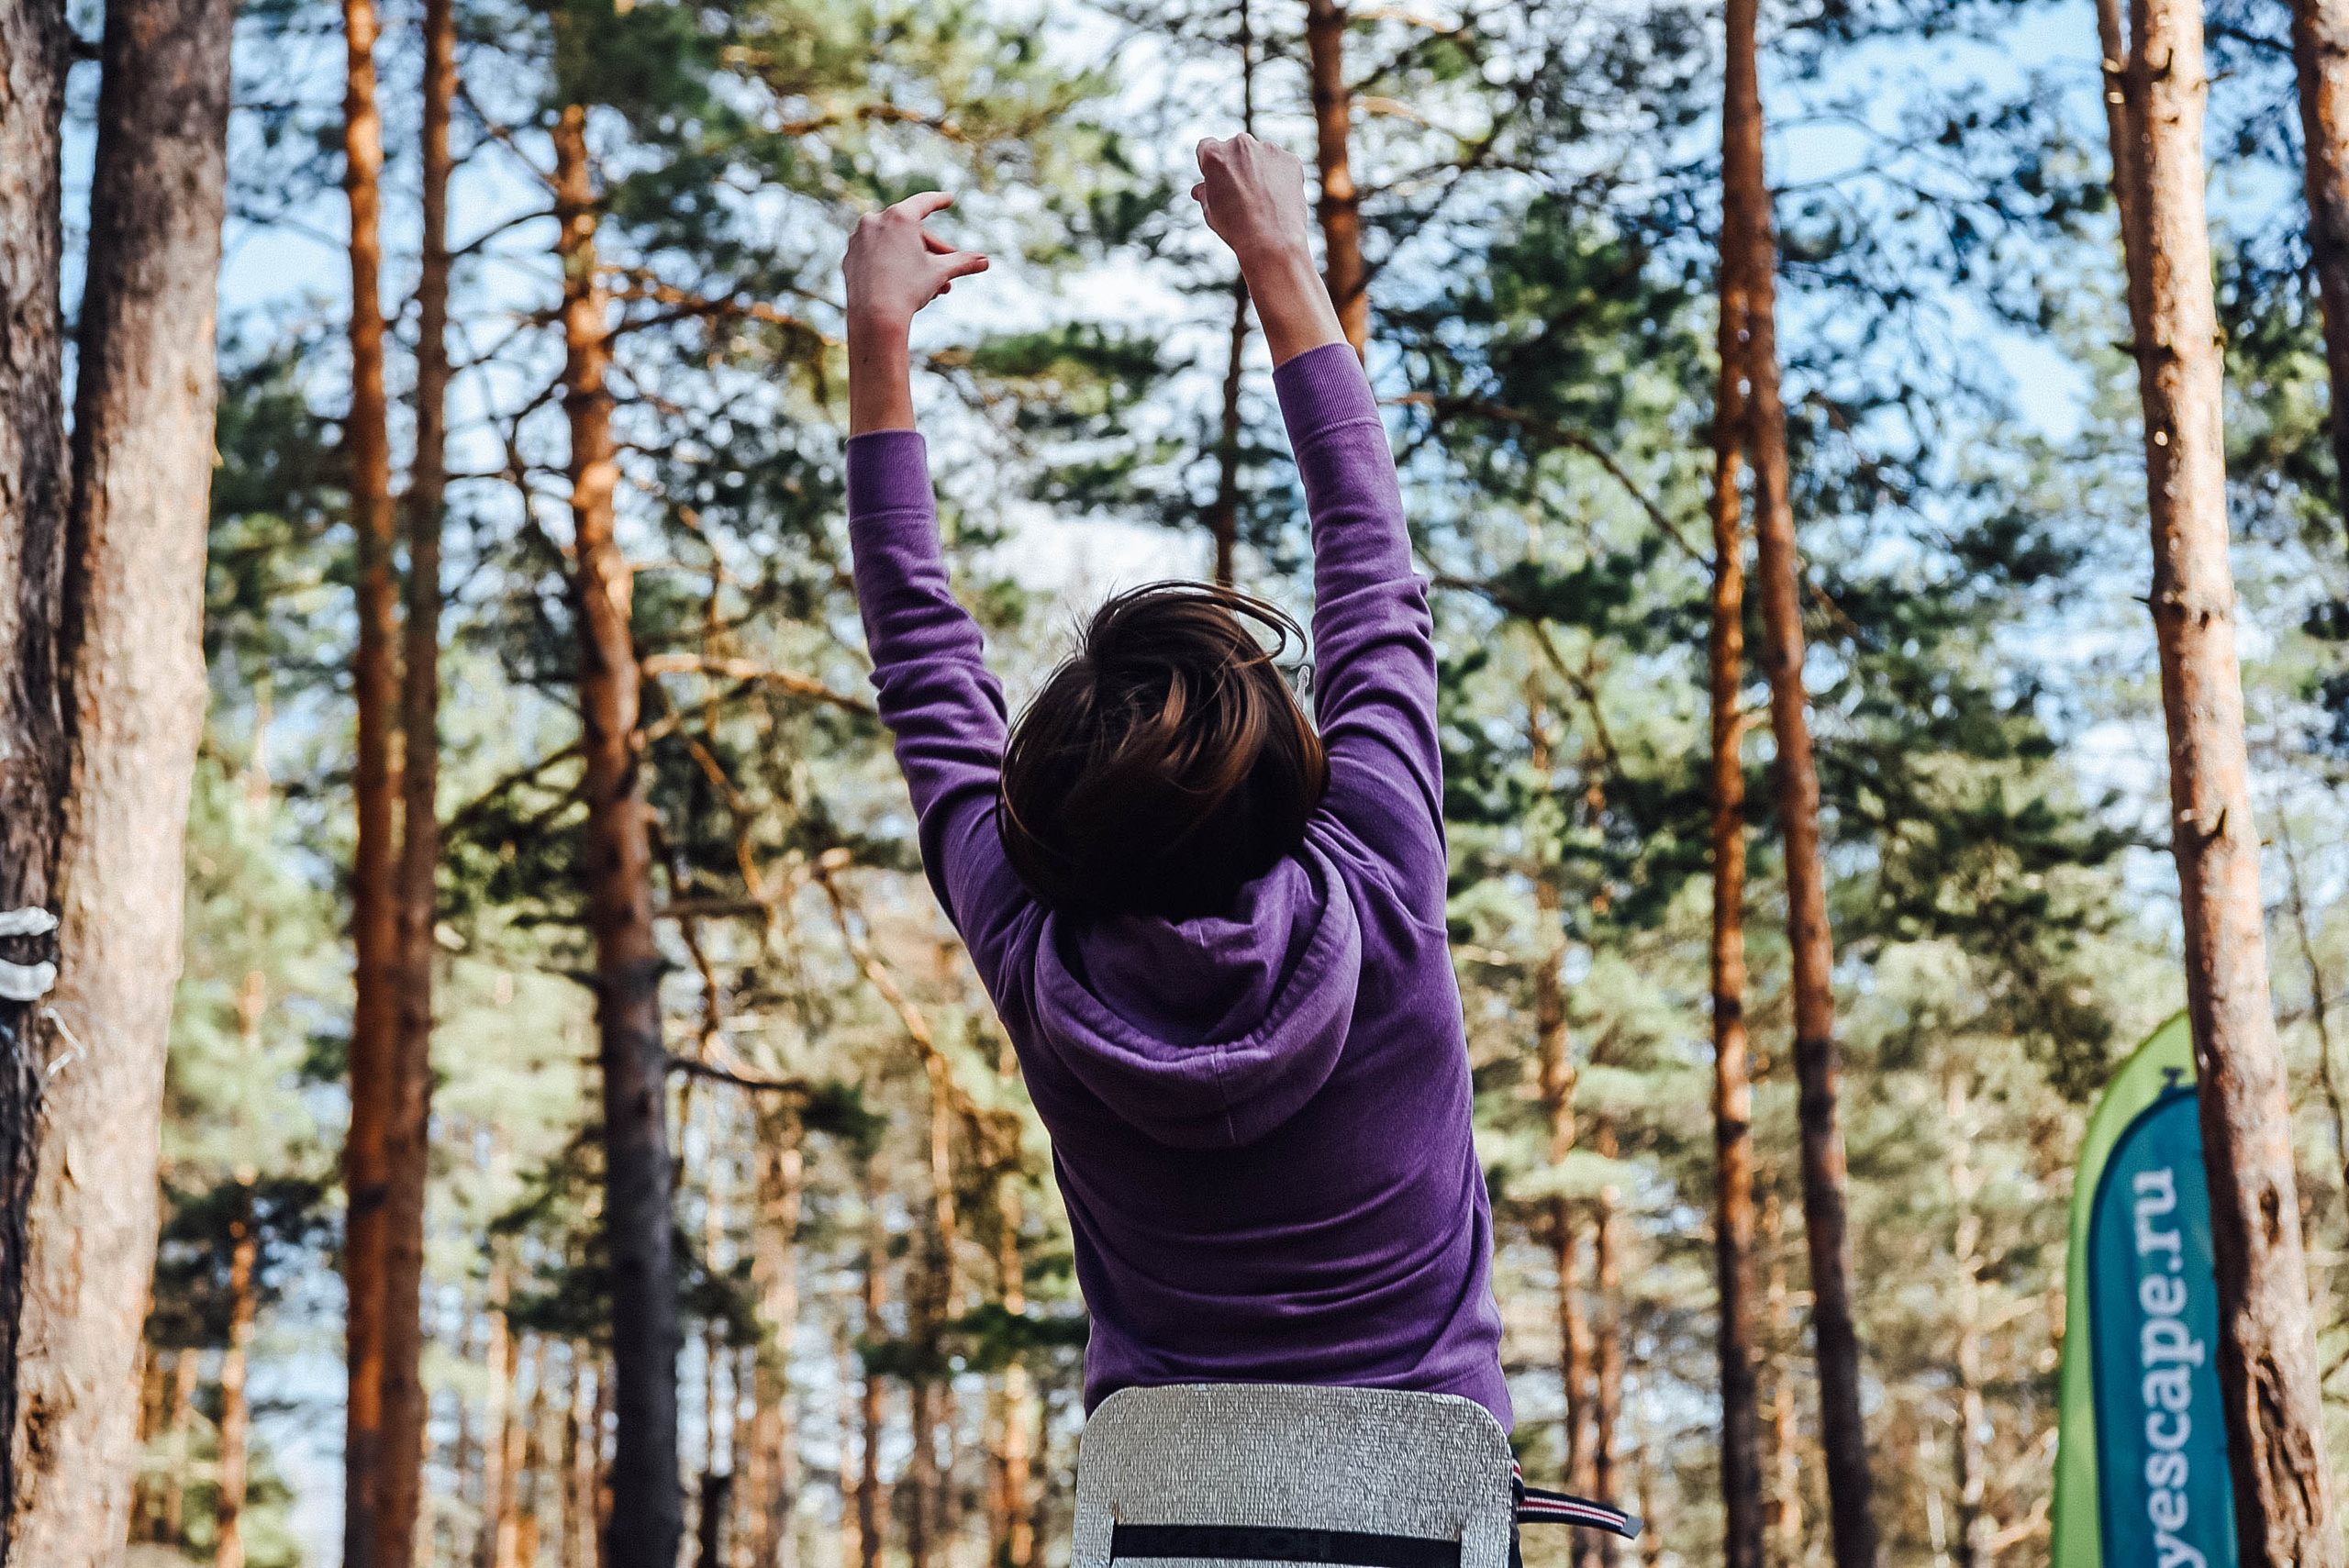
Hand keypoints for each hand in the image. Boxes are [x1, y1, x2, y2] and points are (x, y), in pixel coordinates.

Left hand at [844, 192, 989, 331]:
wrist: (875, 317)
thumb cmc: (909, 290)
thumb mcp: (940, 272)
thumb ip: (963, 262)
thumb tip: (986, 262)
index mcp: (899, 217)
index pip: (924, 203)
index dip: (939, 200)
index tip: (948, 199)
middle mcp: (875, 221)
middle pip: (910, 230)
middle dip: (931, 249)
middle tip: (948, 266)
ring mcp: (859, 238)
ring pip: (893, 243)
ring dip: (913, 258)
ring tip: (931, 283)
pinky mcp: (849, 256)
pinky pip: (875, 254)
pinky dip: (890, 262)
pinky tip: (903, 280)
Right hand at [1192, 133, 1345, 364]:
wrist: (1275, 249)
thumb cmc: (1237, 240)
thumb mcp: (1213, 218)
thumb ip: (1206, 198)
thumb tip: (1200, 191)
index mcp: (1213, 154)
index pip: (1204, 150)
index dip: (1211, 174)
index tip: (1218, 193)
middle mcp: (1241, 143)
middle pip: (1233, 151)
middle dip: (1235, 174)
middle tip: (1241, 206)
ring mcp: (1268, 150)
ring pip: (1259, 158)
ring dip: (1259, 178)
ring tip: (1263, 211)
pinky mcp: (1291, 161)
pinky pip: (1282, 168)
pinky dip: (1281, 183)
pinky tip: (1282, 208)